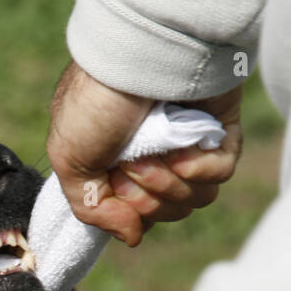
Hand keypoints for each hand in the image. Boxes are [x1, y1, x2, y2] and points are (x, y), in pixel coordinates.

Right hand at [46, 60, 244, 246]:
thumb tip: (132, 237)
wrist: (136, 53)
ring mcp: (191, 146)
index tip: (115, 182)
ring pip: (195, 199)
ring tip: (160, 148)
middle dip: (149, 195)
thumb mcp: (70, 158)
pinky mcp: (221, 134)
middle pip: (167, 213)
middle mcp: (159, 159)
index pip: (138, 216)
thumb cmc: (95, 100)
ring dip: (173, 181)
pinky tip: (185, 144)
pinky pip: (219, 175)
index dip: (128, 210)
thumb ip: (93, 208)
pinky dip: (200, 167)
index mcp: (121, 166)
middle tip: (135, 160)